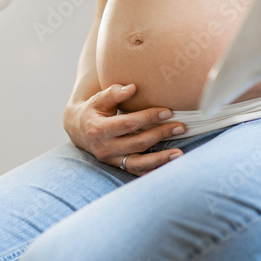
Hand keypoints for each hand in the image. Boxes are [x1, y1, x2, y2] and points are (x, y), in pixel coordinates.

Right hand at [64, 83, 184, 175]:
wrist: (79, 129)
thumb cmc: (93, 110)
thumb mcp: (99, 99)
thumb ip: (114, 92)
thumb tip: (132, 88)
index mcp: (98, 129)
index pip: (128, 124)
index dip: (149, 117)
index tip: (168, 111)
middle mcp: (104, 148)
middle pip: (137, 143)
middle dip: (160, 134)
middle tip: (181, 127)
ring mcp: (111, 160)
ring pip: (138, 163)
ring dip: (160, 159)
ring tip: (179, 154)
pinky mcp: (117, 166)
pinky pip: (137, 172)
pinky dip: (153, 171)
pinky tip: (168, 168)